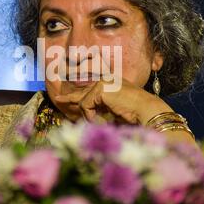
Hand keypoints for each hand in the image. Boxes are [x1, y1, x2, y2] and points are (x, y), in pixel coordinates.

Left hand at [54, 79, 173, 124]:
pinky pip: (86, 106)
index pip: (90, 89)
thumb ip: (101, 110)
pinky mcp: (100, 89)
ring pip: (84, 102)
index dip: (77, 95)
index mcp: (111, 83)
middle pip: (82, 91)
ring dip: (89, 116)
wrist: (146, 111)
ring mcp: (102, 82)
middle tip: (57, 98)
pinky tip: (100, 121)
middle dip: (69, 97)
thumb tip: (85, 114)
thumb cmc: (135, 115)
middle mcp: (106, 80)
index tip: (64, 97)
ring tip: (97, 123)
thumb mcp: (114, 111)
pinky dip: (91, 116)